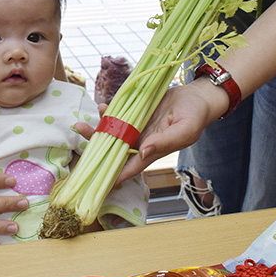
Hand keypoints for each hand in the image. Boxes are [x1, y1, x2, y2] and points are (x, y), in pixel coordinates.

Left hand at [74, 80, 226, 183]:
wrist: (196, 97)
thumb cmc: (195, 115)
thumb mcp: (185, 129)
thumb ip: (166, 142)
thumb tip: (145, 151)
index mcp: (152, 151)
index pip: (130, 167)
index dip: (114, 174)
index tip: (96, 179)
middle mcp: (141, 142)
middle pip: (114, 150)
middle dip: (96, 147)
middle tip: (80, 137)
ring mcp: (136, 128)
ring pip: (112, 133)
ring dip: (96, 129)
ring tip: (80, 124)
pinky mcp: (134, 114)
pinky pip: (117, 115)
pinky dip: (107, 113)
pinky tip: (101, 108)